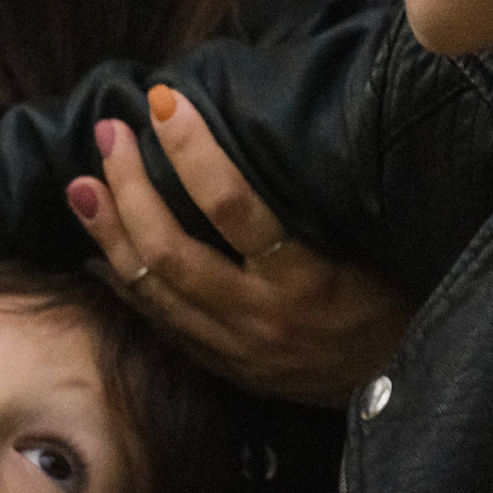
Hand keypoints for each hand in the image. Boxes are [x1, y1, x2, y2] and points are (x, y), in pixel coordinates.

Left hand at [66, 85, 411, 405]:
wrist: (410, 390)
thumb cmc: (400, 299)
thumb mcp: (375, 244)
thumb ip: (320, 201)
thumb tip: (268, 127)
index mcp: (306, 278)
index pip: (231, 205)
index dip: (191, 149)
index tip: (166, 101)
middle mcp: (262, 316)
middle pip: (171, 249)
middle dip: (130, 187)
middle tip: (110, 135)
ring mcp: (238, 349)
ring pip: (153, 290)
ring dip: (111, 235)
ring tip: (82, 186)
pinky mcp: (228, 369)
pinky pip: (162, 325)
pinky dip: (126, 286)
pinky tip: (100, 254)